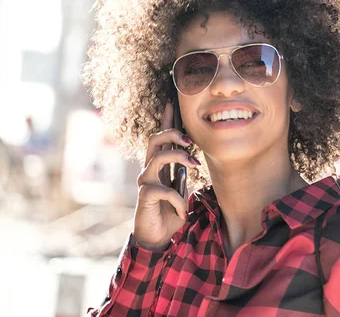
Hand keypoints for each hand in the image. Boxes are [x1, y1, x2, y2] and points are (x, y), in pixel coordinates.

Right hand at [132, 102, 198, 250]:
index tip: (172, 102)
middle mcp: (151, 169)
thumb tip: (194, 159)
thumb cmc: (170, 212)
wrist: (158, 237)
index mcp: (161, 166)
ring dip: (180, 158)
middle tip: (191, 141)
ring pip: (159, 157)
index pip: (162, 138)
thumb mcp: (182, 190)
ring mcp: (146, 181)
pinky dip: (179, 200)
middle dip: (173, 134)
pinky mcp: (145, 195)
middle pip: (156, 139)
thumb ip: (184, 175)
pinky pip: (165, 190)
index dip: (166, 120)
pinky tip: (182, 211)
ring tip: (193, 167)